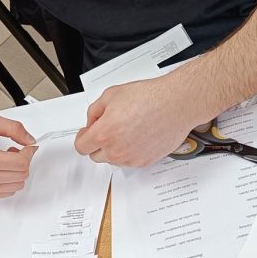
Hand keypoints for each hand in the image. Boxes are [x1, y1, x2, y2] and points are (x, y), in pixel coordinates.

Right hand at [0, 115, 37, 199]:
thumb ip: (14, 129)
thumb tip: (30, 140)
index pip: (21, 163)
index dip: (29, 152)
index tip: (28, 146)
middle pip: (21, 175)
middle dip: (23, 161)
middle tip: (16, 150)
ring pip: (16, 186)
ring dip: (16, 171)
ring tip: (6, 158)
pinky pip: (7, 192)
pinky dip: (8, 180)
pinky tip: (0, 168)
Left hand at [75, 73, 210, 167]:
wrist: (175, 104)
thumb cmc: (149, 98)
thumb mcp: (111, 95)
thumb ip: (94, 112)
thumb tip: (91, 122)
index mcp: (103, 133)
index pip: (81, 147)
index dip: (83, 137)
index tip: (87, 133)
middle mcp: (116, 150)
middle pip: (95, 156)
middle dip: (97, 143)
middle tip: (108, 129)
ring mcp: (131, 159)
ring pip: (113, 160)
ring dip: (114, 149)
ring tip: (126, 130)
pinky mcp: (145, 162)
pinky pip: (129, 161)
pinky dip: (130, 152)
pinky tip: (137, 136)